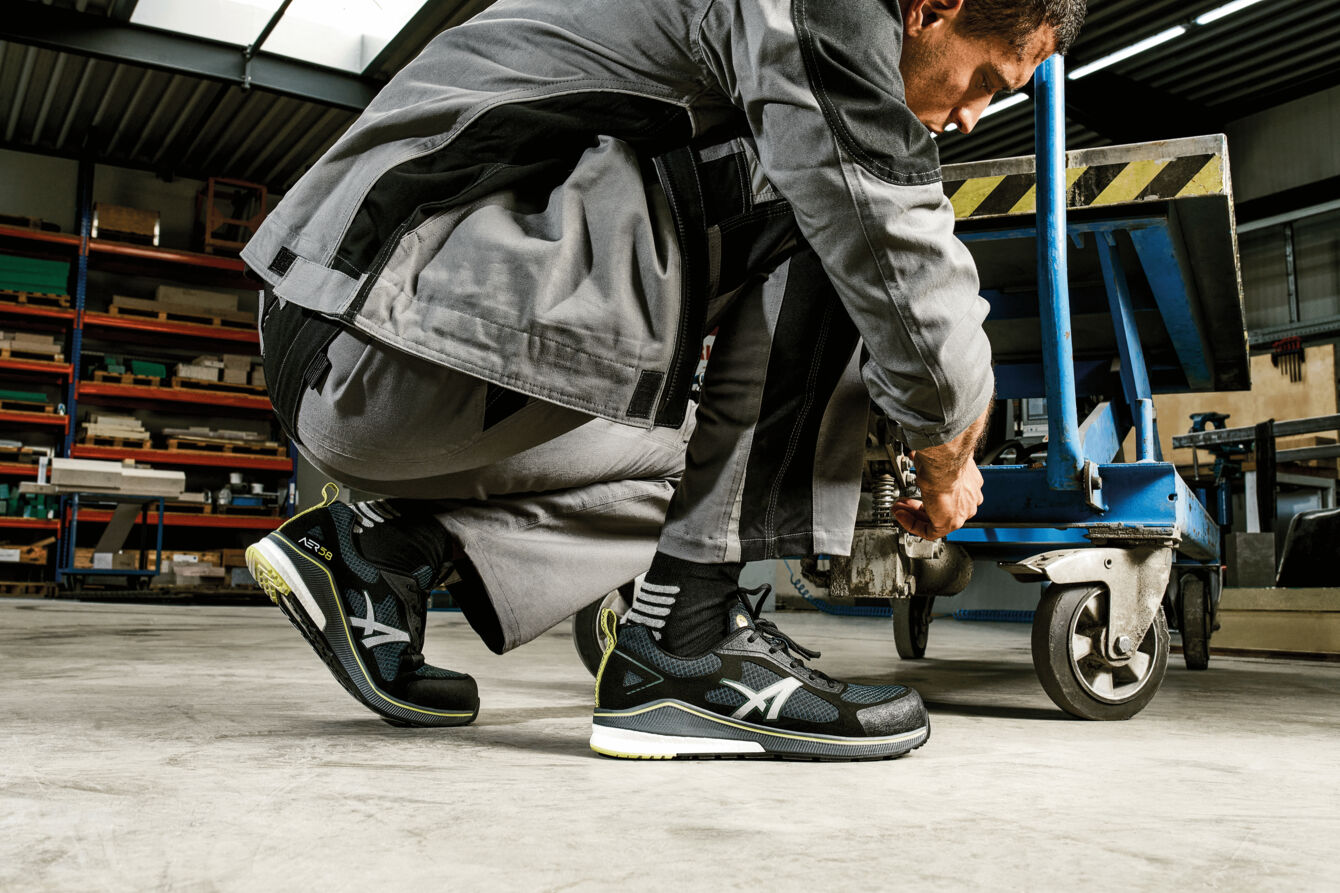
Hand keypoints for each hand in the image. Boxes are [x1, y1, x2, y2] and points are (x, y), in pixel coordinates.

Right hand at [890, 402, 990, 539]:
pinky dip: (912, 524)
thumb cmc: (943, 455)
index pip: (952, 494)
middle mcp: (969, 498)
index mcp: (970, 482)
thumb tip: (917, 454)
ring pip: (935, 521)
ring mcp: (961, 511)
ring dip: (913, 514)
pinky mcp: (949, 523)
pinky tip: (901, 515)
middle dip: (919, 505)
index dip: (931, 494)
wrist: (945, 463)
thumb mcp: (936, 456)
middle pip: (943, 510)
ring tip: (899, 508)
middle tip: (904, 502)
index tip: (917, 492)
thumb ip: (930, 459)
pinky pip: (929, 531)